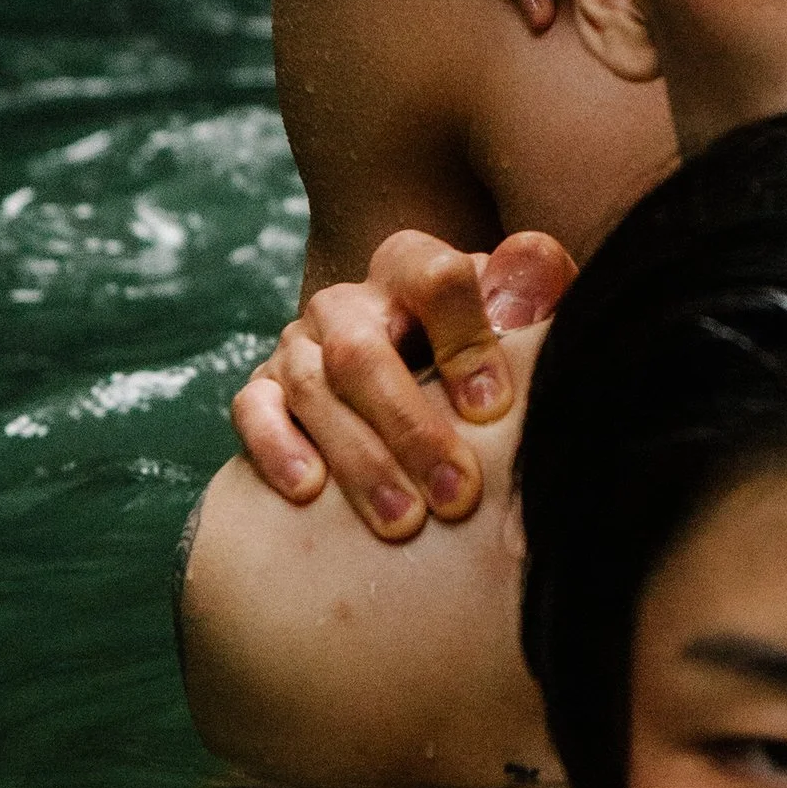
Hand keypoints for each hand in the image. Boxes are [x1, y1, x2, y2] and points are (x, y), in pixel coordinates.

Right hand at [230, 230, 575, 532]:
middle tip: (457, 494)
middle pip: (363, 351)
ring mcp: (299, 345)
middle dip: (410, 429)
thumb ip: (533, 290)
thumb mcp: (516, 314)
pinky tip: (309, 492)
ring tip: (403, 520)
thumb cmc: (484, 350)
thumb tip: (525, 291)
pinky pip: (253, 410)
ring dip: (359, 460)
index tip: (492, 409)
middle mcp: (348, 303)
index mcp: (412, 268)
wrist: (417, 371)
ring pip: (312, 388)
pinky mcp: (263, 389)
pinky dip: (277, 448)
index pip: (433, 280)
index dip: (465, 341)